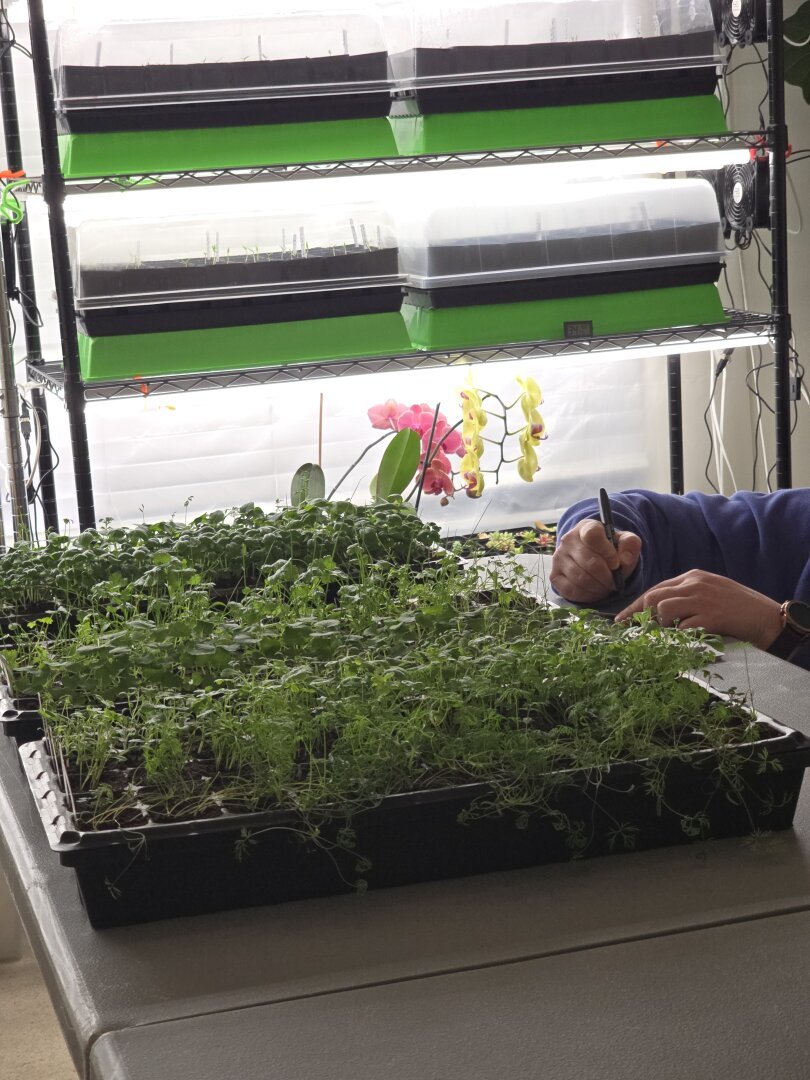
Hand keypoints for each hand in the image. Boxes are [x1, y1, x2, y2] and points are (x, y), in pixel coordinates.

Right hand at [551, 518, 641, 603]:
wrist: (594, 559)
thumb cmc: (611, 550)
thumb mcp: (625, 543)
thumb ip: (630, 545)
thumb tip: (624, 559)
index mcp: (586, 527)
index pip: (592, 535)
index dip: (606, 551)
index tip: (616, 564)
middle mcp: (568, 540)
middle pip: (588, 561)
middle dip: (606, 576)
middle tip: (615, 581)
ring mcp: (558, 558)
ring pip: (580, 578)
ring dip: (598, 587)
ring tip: (606, 586)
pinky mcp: (554, 575)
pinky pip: (570, 590)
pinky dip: (587, 595)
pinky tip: (594, 591)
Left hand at [614, 569, 783, 649]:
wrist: (767, 617)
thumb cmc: (737, 608)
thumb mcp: (710, 592)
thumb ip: (686, 596)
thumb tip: (657, 612)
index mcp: (693, 577)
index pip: (655, 589)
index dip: (636, 606)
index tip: (621, 620)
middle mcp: (695, 584)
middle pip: (653, 597)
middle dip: (638, 616)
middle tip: (631, 631)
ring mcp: (703, 599)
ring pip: (663, 609)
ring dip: (660, 626)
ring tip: (667, 636)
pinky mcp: (711, 616)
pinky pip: (682, 627)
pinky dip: (678, 636)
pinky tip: (684, 640)